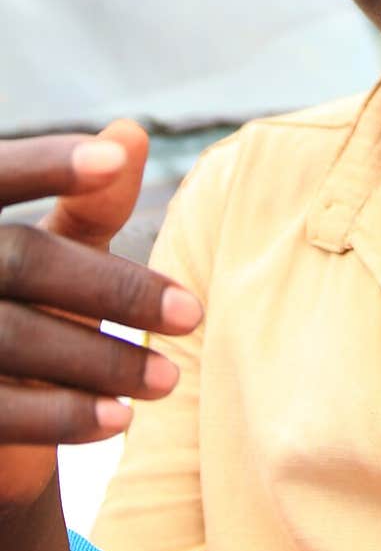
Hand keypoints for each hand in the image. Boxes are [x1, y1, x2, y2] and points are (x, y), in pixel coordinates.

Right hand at [0, 121, 202, 511]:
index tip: (114, 162)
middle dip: (114, 289)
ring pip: (13, 338)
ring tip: (168, 379)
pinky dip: (62, 415)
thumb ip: (88, 204)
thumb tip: (131, 132)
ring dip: (101, 361)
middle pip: (21, 261)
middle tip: (193, 313)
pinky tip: (119, 419)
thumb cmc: (23, 306)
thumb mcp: (52, 251)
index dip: (46, 165)